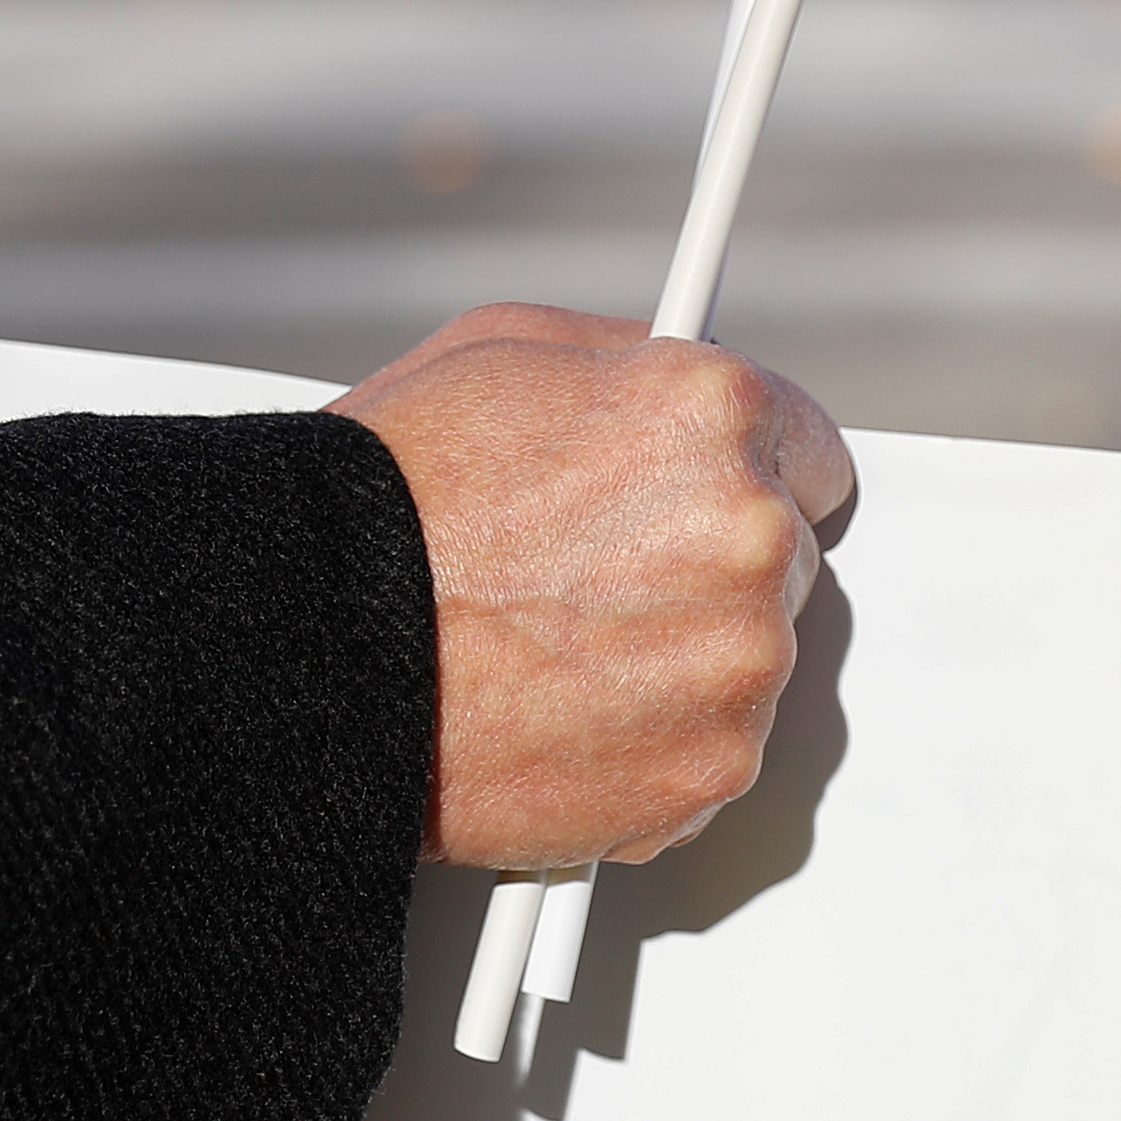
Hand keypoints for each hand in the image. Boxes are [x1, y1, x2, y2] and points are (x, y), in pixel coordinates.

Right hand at [330, 305, 847, 871]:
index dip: (741, 475)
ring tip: (557, 647)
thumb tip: (671, 380)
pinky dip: (652, 746)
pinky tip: (561, 709)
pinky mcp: (710, 769)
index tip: (701, 502)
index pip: (811, 451)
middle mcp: (748, 534)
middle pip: (783, 562)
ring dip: (680, 662)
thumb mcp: (499, 352)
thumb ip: (626, 364)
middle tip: (592, 579)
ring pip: (747, 663)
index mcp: (713, 414)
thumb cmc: (383, 501)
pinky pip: (711, 755)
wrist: (310, 642)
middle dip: (703, 570)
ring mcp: (739, 662)